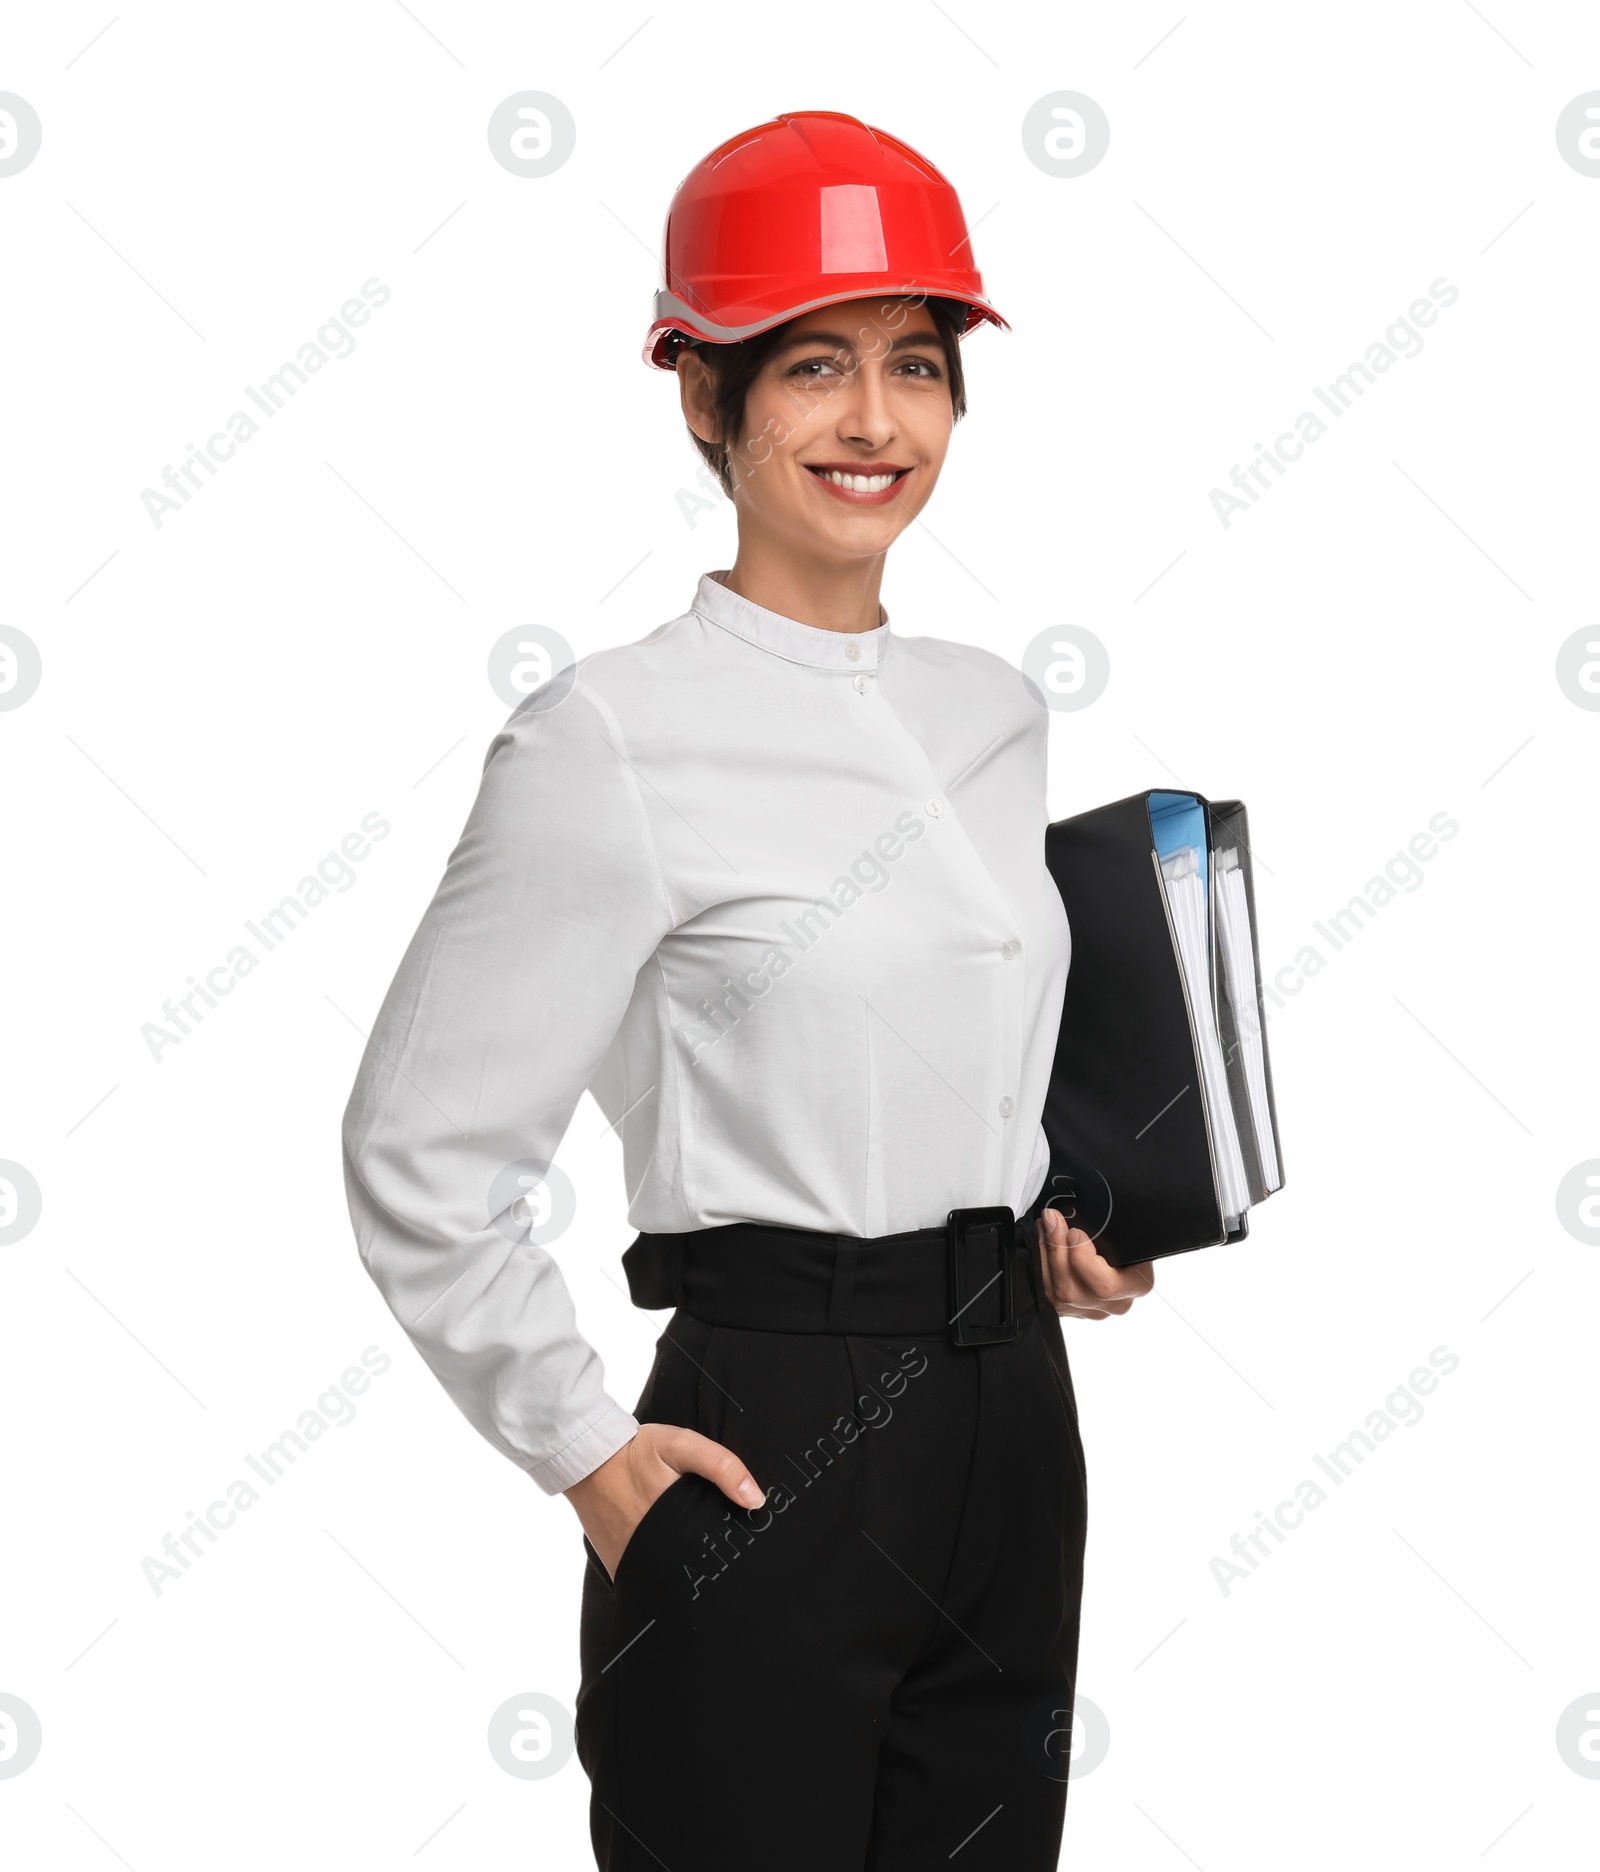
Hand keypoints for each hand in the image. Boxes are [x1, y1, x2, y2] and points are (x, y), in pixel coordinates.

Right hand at [564, 1422, 762, 1581]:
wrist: (587, 1457)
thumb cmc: (637, 1450)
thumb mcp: (681, 1444)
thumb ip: (721, 1466)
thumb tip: (756, 1500)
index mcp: (677, 1528)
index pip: (715, 1558)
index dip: (732, 1559)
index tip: (747, 1558)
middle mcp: (655, 1553)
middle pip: (694, 1574)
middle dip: (712, 1571)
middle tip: (730, 1567)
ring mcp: (634, 1563)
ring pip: (671, 1582)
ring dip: (685, 1576)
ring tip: (703, 1568)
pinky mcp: (618, 1565)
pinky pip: (645, 1579)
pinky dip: (660, 1576)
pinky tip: (673, 1566)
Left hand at [1037, 1207, 1154, 1318]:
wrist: (1120, 1246)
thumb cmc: (1126, 1234)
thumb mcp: (1125, 1228)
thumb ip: (1109, 1224)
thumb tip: (1074, 1215)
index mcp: (1137, 1285)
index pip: (1105, 1286)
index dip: (1083, 1260)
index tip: (1074, 1232)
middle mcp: (1115, 1304)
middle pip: (1073, 1291)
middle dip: (1056, 1251)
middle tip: (1051, 1220)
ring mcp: (1092, 1310)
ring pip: (1057, 1294)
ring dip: (1045, 1256)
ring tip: (1044, 1226)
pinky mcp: (1073, 1310)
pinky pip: (1049, 1294)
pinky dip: (1042, 1266)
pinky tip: (1041, 1243)